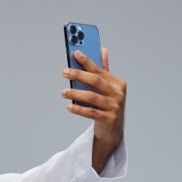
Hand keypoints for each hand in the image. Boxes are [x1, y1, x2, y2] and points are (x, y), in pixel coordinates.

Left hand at [62, 47, 126, 172]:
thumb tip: (102, 50)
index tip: (75, 53)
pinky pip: (91, 112)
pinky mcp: (109, 119)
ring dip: (75, 93)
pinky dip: (79, 109)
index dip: (87, 61)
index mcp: (118, 83)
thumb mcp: (108, 88)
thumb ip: (104, 71)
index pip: (100, 70)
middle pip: (96, 81)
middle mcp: (118, 94)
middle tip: (64, 72)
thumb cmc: (108, 106)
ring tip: (63, 92)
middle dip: (79, 75)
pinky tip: (69, 106)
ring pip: (92, 97)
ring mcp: (114, 107)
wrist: (113, 131)